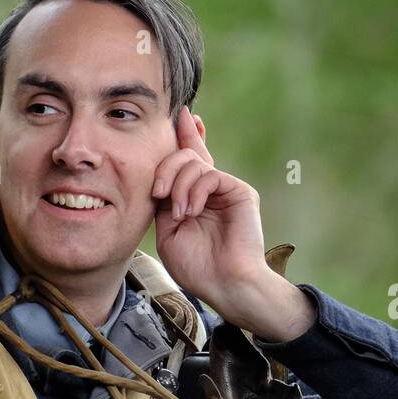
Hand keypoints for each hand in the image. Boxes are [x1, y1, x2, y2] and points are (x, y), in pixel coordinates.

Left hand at [152, 106, 315, 341]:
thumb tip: (159, 178)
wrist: (224, 284)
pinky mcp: (239, 191)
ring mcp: (226, 189)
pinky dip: (194, 191)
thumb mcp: (168, 232)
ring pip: (194, 163)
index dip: (184, 135)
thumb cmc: (196, 266)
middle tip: (158, 192)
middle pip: (184, 156)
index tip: (179, 115)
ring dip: (178, 186)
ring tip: (178, 214)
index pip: (188, 159)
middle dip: (165, 168)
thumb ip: (164, 203)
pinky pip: (210, 175)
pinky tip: (190, 211)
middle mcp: (210, 189)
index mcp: (193, 197)